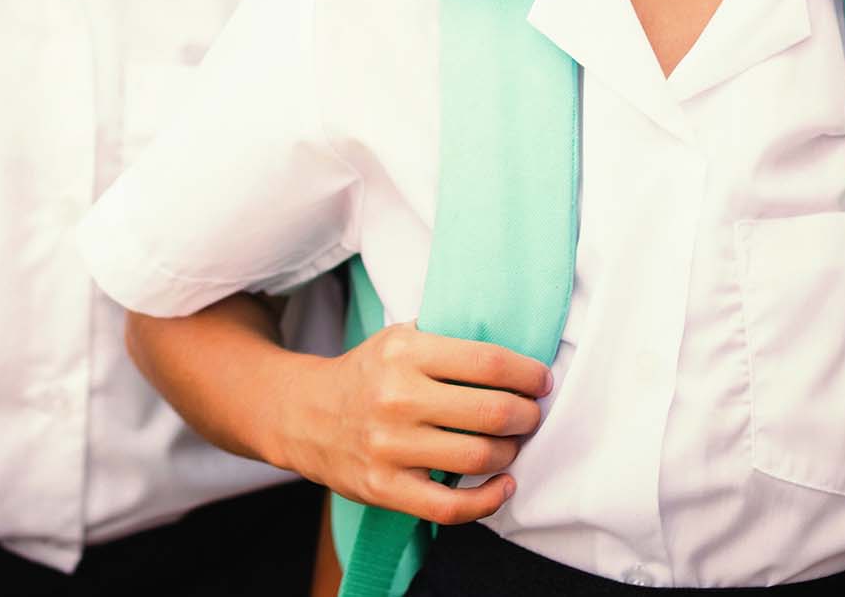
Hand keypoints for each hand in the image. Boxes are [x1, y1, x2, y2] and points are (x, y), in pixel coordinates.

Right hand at [284, 325, 548, 526]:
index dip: (527, 373)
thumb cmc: (367, 375)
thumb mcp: (397, 338)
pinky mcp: (385, 487)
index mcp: (404, 351)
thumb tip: (515, 348)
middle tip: (531, 416)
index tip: (541, 382)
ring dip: (511, 452)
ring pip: (480, 456)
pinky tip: (502, 485)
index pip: (488, 361)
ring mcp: (389, 446)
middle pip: (493, 411)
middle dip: (527, 416)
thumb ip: (447, 337)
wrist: (304, 415)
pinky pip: (452, 506)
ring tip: (510, 445)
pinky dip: (489, 499)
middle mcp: (396, 397)